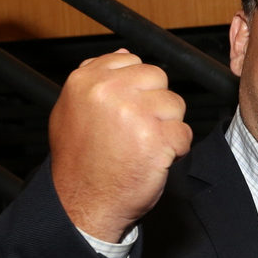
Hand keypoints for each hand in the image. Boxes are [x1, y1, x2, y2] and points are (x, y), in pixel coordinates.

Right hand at [49, 50, 191, 241]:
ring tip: (144, 146)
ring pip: (175, 105)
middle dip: (156, 105)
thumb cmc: (81, 161)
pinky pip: (184, 134)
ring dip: (167, 127)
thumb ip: (97, 78)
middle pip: (159, 79)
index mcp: (87, 80)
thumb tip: (125, 54)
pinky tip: (153, 160)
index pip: (133, 62)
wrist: (83, 203)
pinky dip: (176, 150)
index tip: (129, 111)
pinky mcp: (156, 139)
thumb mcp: (73, 110)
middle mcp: (110, 92)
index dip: (139, 89)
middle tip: (138, 130)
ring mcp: (134, 114)